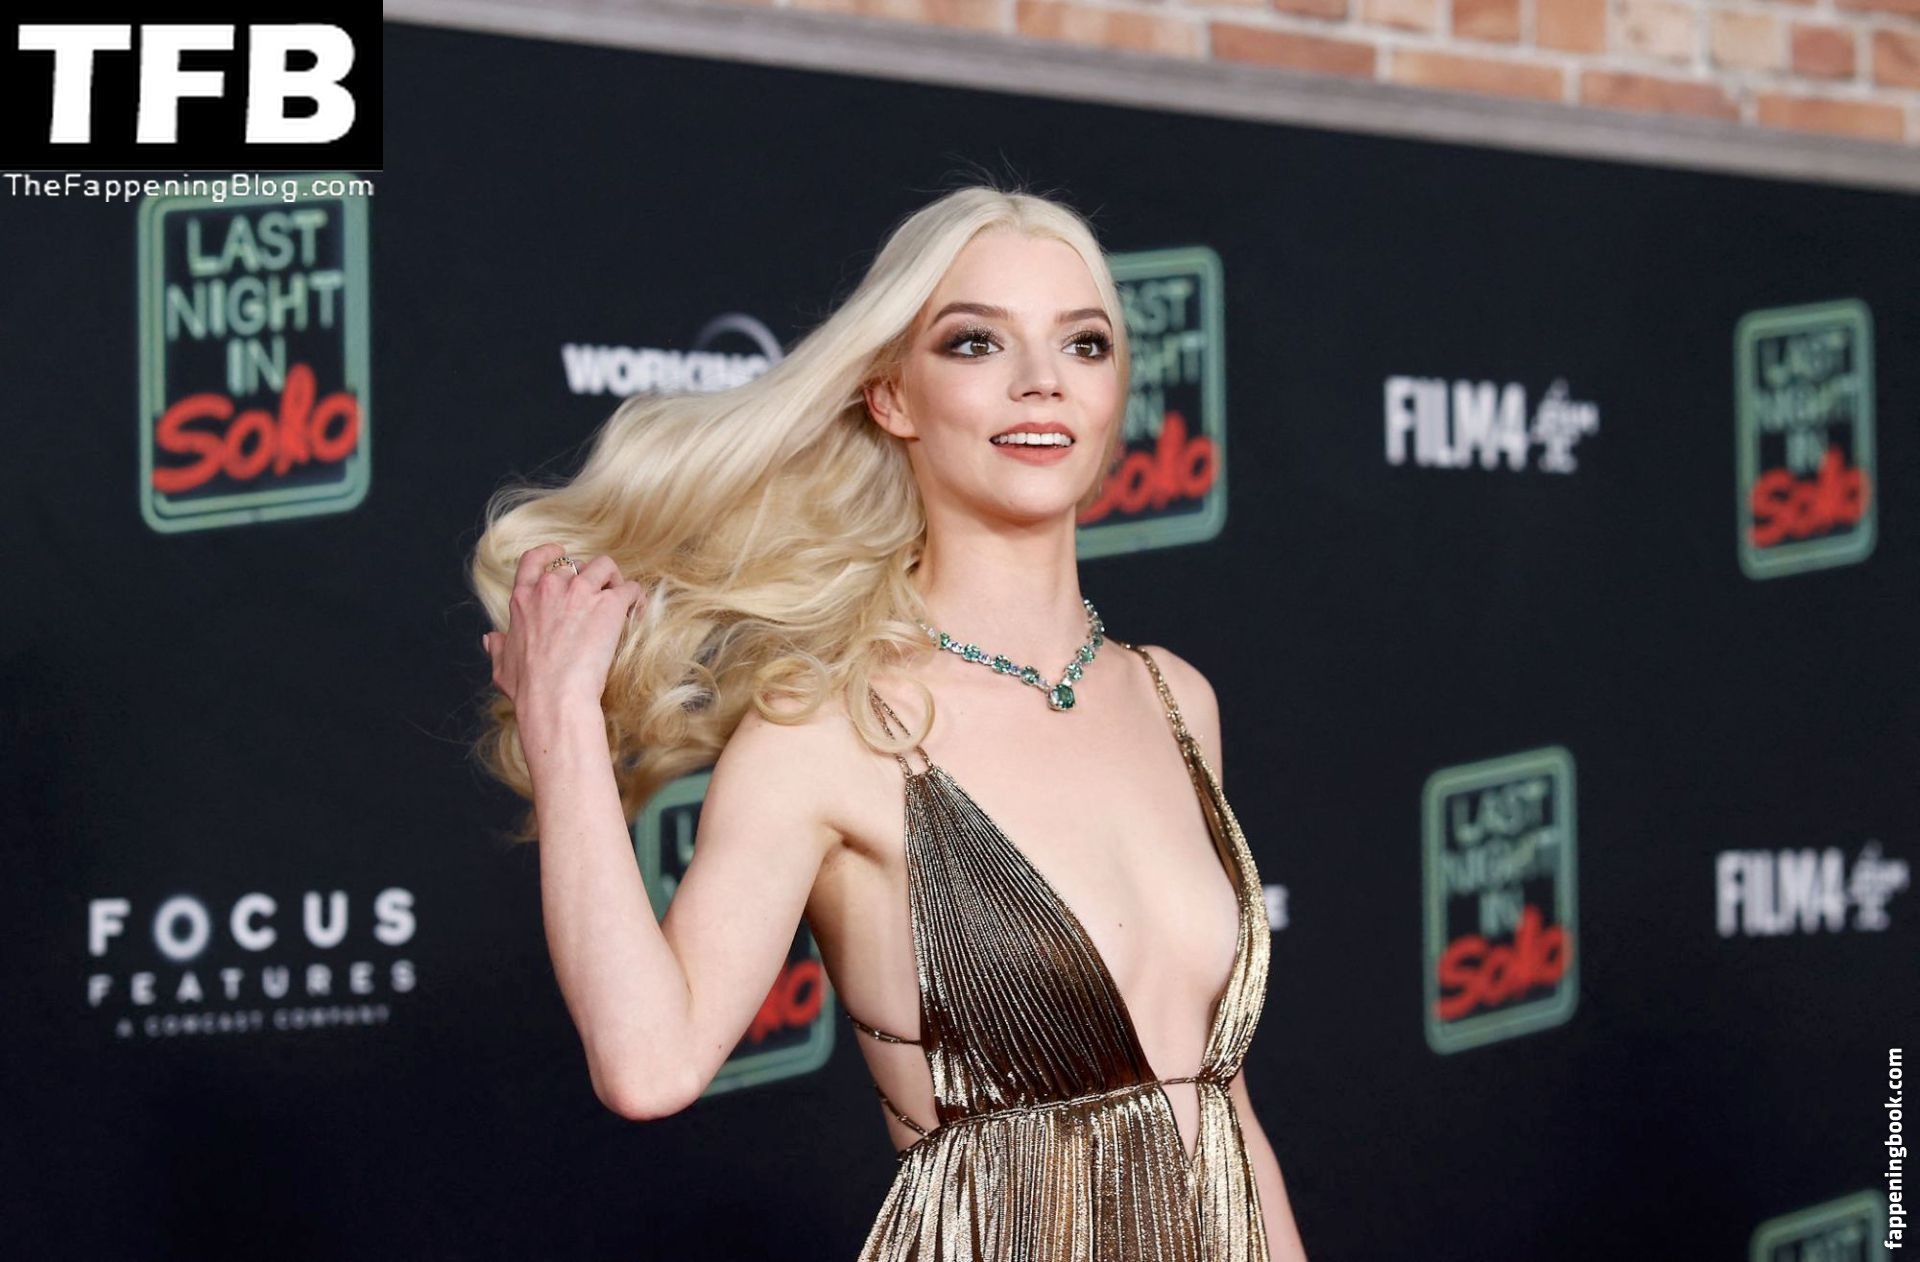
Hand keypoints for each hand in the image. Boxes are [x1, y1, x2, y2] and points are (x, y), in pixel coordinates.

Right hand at [481, 543, 649, 715]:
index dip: (549, 553)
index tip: (560, 553)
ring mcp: (580, 593)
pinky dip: (636, 597)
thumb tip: (491, 639)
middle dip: (588, 578)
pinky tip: (636, 613)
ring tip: (621, 600)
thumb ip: (498, 647)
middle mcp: (550, 588)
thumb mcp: (502, 666)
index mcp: (524, 599)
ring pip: (605, 567)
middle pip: (576, 565)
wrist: (555, 696)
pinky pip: (630, 588)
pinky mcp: (608, 604)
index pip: (533, 560)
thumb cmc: (528, 687)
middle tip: (598, 598)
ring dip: (614, 580)